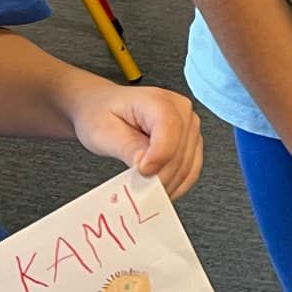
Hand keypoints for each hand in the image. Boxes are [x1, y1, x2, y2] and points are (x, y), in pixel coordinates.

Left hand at [69, 83, 203, 199]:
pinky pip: (192, 168)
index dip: (160, 155)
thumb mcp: (103, 131)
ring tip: (144, 191)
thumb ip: (127, 147)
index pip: (170, 128)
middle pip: (181, 150)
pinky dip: (176, 183)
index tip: (142, 173)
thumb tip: (147, 166)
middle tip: (137, 190)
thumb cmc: (100, 115)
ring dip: (168, 183)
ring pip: (189, 163)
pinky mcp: (191, 141)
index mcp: (157, 100)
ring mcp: (189, 126)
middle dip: (160, 175)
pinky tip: (158, 188)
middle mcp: (180, 110)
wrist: (101, 107)